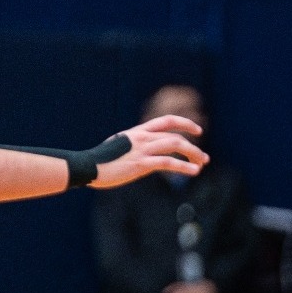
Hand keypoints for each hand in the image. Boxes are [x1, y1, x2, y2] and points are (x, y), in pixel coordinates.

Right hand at [90, 115, 209, 187]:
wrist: (87, 166)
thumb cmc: (101, 160)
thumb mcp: (120, 146)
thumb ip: (135, 145)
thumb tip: (145, 151)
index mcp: (138, 132)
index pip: (166, 121)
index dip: (185, 123)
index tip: (198, 130)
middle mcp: (142, 137)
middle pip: (175, 136)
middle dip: (194, 147)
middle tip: (204, 158)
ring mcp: (142, 149)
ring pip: (175, 145)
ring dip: (193, 154)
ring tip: (202, 164)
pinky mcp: (141, 164)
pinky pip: (168, 163)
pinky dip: (183, 167)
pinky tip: (193, 172)